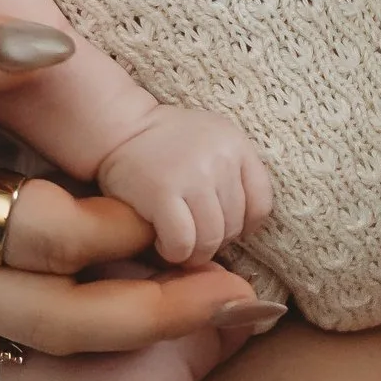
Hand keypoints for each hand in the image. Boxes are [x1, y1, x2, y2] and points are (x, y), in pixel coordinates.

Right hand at [0, 0, 257, 356]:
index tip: (202, 203)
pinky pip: (20, 325)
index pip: (44, 231)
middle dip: (158, 312)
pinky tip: (143, 295)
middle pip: (60, 317)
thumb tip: (57, 46)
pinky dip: (89, 322)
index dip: (124, 222)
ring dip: (134, 329)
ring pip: (45, 339)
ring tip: (222, 309)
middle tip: (249, 297)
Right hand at [93, 106, 276, 268]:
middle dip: (212, 240)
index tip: (220, 224)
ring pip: (210, 240)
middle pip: (233, 226)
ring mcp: (192, 174)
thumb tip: (246, 235)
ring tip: (177, 242)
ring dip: (193, 252)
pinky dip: (173, 252)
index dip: (243, 225)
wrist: (120, 127)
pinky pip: (183, 243)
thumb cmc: (166, 146)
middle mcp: (220, 157)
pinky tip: (162, 242)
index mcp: (236, 144)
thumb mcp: (211, 144)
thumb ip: (233, 177)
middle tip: (190, 233)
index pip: (261, 204)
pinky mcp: (163, 192)